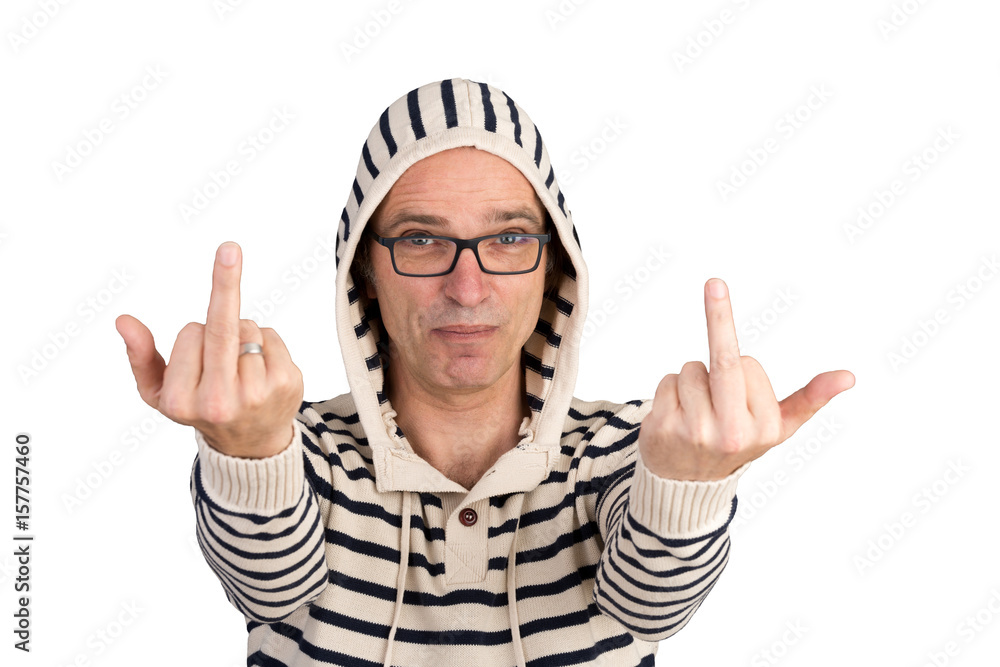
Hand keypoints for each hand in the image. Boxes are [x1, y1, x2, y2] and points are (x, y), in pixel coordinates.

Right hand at [116, 242, 303, 457]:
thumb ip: (140, 356)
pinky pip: (271, 336)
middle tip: (230, 247)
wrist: (251, 444)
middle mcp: (219, 401)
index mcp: (181, 401)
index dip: (193, 334)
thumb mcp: (159, 392)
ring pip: (249, 328)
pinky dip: (265, 340)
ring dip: (243, 333)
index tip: (195, 355)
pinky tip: (261, 367)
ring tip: (241, 365)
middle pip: (223, 326)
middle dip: (225, 282)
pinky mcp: (285, 384)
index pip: (190, 333)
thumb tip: (124, 321)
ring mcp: (256, 394)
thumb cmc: (200, 408)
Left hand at [637, 278, 854, 480]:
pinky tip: (675, 416)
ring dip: (690, 379)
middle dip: (719, 314)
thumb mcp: (778, 428)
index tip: (739, 390)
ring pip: (689, 369)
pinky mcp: (662, 430)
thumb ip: (810, 400)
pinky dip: (669, 389)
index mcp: (764, 428)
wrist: (687, 485)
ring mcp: (694, 433)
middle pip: (723, 360)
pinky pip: (666, 381)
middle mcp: (730, 434)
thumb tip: (848, 377)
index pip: (747, 364)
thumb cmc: (736, 443)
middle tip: (714, 282)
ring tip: (695, 410)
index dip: (741, 369)